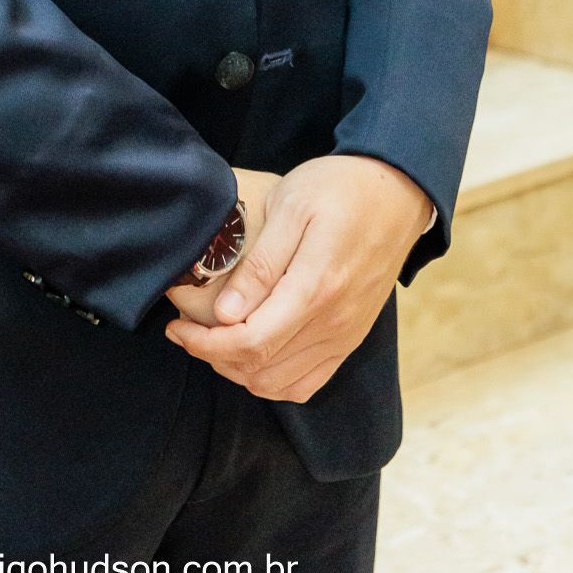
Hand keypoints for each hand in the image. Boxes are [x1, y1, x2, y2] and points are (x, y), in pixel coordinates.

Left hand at [163, 154, 431, 403]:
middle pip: (261, 370)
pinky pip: (308, 382)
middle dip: (213, 356)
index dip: (205, 344)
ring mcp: (345, 336)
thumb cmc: (339, 189)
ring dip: (239, 370)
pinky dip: (273, 379)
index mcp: (315, 289)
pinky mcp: (351, 338)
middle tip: (186, 330)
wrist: (396, 193)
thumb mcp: (291, 207)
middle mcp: (333, 324)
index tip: (176, 327)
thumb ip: (261, 265)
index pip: (250, 343)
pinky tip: (252, 353)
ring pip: (281, 383)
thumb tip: (227, 314)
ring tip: (213, 339)